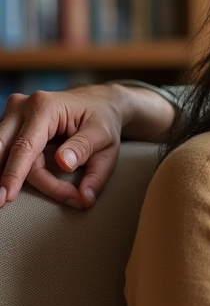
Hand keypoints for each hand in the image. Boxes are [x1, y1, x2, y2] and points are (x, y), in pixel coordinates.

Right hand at [0, 83, 174, 208]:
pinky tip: (11, 183)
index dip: (15, 173)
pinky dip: (13, 169)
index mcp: (45, 107)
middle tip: (1, 202)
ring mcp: (13, 114)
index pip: (25, 146)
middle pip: (8, 150)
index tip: (7, 195)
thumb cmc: (102, 120)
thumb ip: (86, 153)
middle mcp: (23, 106)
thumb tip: (68, 172)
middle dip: (4, 177)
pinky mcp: (12, 125)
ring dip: (14, 176)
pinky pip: (7, 152)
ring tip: (16, 196)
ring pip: (4, 153)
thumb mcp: (104, 137)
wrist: (99, 103)